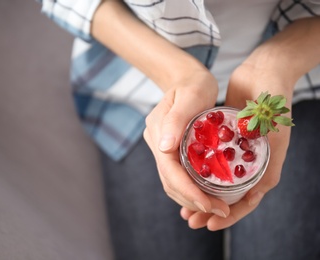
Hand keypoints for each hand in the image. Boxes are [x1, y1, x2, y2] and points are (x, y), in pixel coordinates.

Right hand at [143, 70, 230, 217]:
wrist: (185, 78)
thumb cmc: (192, 83)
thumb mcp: (190, 95)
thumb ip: (176, 120)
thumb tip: (164, 148)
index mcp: (158, 132)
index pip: (170, 170)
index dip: (188, 191)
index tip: (209, 205)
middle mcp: (156, 144)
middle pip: (170, 182)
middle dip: (193, 200)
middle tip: (220, 210)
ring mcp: (161, 148)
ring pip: (172, 183)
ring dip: (192, 199)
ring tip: (216, 207)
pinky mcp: (170, 151)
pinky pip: (178, 176)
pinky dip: (191, 190)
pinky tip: (207, 195)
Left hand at [180, 62, 292, 229]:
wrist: (266, 72)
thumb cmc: (274, 101)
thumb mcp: (274, 133)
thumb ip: (265, 159)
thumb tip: (250, 193)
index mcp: (265, 166)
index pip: (246, 200)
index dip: (229, 215)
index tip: (209, 224)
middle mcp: (250, 162)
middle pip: (229, 195)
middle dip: (208, 208)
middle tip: (190, 219)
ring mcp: (237, 151)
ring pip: (218, 181)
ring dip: (201, 194)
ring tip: (184, 206)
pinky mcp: (225, 140)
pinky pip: (212, 162)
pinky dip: (199, 173)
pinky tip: (185, 177)